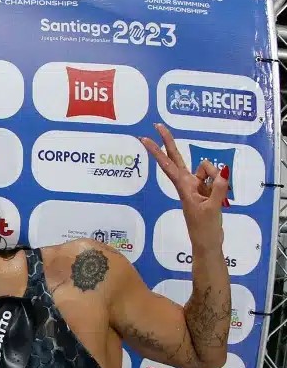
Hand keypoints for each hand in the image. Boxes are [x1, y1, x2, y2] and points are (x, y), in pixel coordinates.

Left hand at [141, 123, 228, 248]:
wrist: (207, 242)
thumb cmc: (205, 228)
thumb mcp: (212, 208)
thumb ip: (218, 188)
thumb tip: (222, 172)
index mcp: (183, 186)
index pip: (168, 164)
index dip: (158, 150)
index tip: (145, 138)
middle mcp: (187, 183)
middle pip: (177, 158)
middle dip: (169, 141)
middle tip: (158, 125)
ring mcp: (197, 186)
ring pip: (206, 169)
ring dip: (215, 177)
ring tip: (216, 198)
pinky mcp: (205, 190)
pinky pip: (215, 179)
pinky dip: (220, 184)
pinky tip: (220, 199)